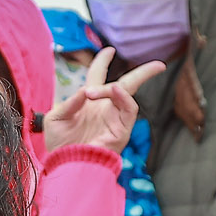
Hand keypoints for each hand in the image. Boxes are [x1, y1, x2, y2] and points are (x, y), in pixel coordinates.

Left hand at [42, 48, 165, 155]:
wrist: (64, 165)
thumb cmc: (59, 144)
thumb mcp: (56, 118)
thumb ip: (69, 102)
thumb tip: (85, 90)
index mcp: (89, 101)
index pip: (98, 75)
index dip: (103, 62)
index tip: (109, 50)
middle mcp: (104, 108)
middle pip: (128, 84)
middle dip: (144, 73)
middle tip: (159, 64)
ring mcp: (114, 119)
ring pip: (128, 95)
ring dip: (115, 88)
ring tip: (94, 91)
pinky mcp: (121, 130)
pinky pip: (129, 110)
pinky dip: (124, 98)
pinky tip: (113, 89)